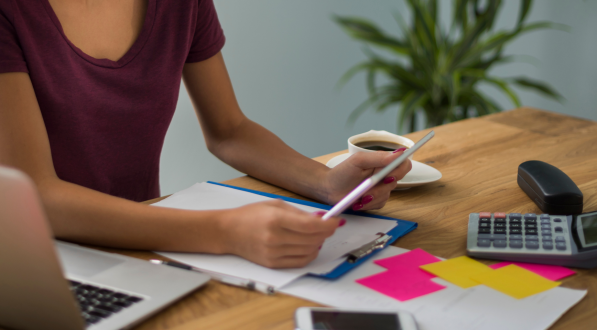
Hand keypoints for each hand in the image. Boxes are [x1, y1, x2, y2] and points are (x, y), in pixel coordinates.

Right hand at [219, 200, 343, 267]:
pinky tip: (310, 246)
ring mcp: (273, 254)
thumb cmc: (250, 215)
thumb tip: (322, 218)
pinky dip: (309, 254)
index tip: (335, 221)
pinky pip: (300, 262)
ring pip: (309, 252)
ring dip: (318, 243)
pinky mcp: (273, 264)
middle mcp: (275, 238)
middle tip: (328, 226)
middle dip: (325, 233)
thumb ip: (299, 213)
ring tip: (317, 235)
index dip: (328, 225)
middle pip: (313, 239)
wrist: (227, 232)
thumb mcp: (275, 205)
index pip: (311, 226)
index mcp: (276, 220)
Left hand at [322, 149, 411, 210]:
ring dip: (372, 196)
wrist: (329, 189)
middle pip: (396, 181)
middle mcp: (384, 174)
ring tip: (358, 195)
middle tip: (368, 188)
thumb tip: (398, 153)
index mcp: (382, 162)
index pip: (403, 164)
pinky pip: (380, 203)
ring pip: (387, 194)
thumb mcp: (358, 161)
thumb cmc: (342, 172)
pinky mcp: (376, 200)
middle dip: (380, 186)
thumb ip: (378, 157)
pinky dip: (369, 204)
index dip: (401, 170)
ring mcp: (381, 188)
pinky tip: (359, 201)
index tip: (389, 175)